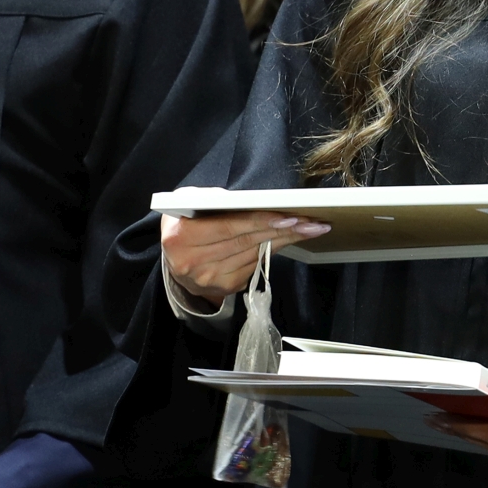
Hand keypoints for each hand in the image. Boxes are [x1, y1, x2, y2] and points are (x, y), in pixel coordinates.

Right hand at [160, 210, 329, 301]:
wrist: (175, 258)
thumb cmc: (185, 222)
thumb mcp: (187, 201)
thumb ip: (210, 198)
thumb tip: (243, 201)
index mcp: (181, 238)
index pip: (230, 227)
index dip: (261, 221)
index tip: (290, 216)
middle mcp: (193, 263)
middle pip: (248, 242)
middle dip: (284, 230)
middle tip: (312, 222)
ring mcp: (209, 279)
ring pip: (255, 255)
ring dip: (285, 240)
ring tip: (309, 228)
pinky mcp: (223, 288)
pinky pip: (255, 265)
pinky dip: (273, 251)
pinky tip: (288, 239)